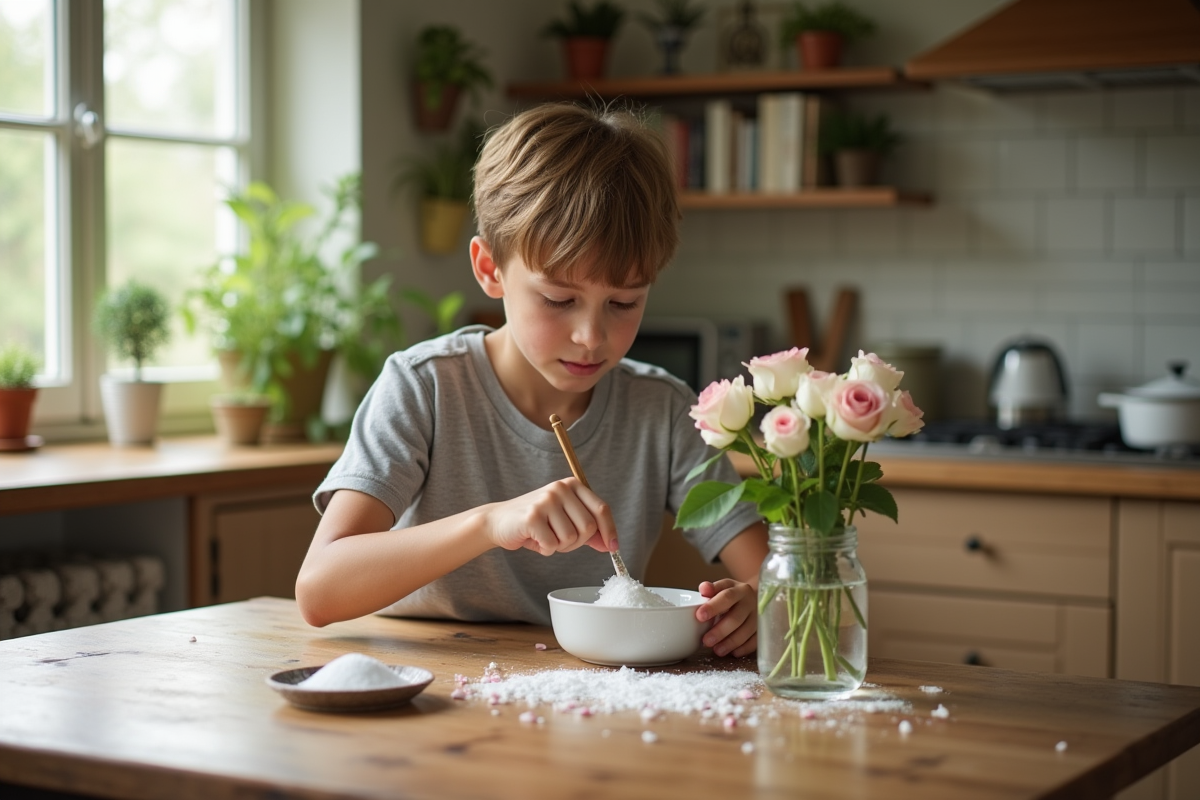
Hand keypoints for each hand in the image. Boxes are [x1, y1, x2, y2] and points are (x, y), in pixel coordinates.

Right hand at [484, 478, 617, 555]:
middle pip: (588, 527)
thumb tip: (609, 545)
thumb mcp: (564, 520)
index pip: (601, 508)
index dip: (610, 530)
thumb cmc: (535, 522)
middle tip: (559, 541)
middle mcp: (560, 488)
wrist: (498, 521)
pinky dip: (545, 549)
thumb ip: (587, 529)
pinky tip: (534, 540)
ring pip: (571, 538)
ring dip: (560, 547)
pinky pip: (552, 545)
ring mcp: (546, 500)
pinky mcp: (532, 516)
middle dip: (577, 542)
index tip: (613, 548)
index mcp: (572, 484)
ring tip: (544, 537)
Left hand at [696, 579, 756, 657]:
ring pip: (747, 631)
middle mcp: (751, 602)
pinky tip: (733, 653)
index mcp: (740, 590)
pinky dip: (744, 648)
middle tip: (706, 641)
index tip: (699, 616)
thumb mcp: (723, 587)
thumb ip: (712, 589)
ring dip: (731, 642)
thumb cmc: (733, 595)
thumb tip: (703, 588)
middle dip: (721, 631)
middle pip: (736, 618)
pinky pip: (756, 641)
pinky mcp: (763, 630)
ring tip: (717, 650)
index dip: (713, 607)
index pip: (727, 597)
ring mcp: (759, 617)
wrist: (754, 599)